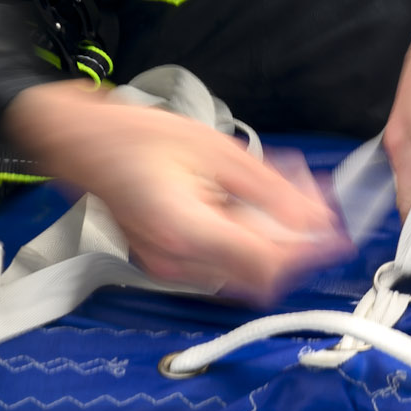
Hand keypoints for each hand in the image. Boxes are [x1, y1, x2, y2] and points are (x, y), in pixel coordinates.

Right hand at [6, 80, 343, 300]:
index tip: (332, 231)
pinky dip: (244, 235)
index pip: (268, 267)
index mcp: (188, 233)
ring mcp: (168, 266)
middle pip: (260, 273)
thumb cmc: (134, 136)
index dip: (307, 252)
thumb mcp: (217, 150)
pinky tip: (247, 199)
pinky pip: (220, 261)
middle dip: (292, 239)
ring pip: (243, 270)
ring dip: (270, 235)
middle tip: (309, 197)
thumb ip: (272, 191)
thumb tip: (316, 219)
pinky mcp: (166, 261)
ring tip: (279, 188)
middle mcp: (176, 261)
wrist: (78, 140)